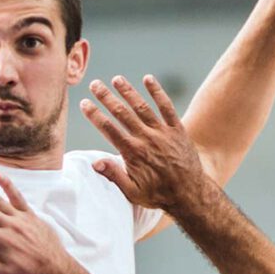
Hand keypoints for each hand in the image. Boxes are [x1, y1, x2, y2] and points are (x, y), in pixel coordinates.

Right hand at [81, 76, 208, 212]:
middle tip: (95, 84)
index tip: (84, 103)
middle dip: (106, 97)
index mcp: (132, 153)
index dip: (94, 114)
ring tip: (116, 79)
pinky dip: (157, 92)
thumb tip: (95, 163)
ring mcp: (162, 132)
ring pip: (142, 107)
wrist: (190, 194)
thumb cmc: (158, 195)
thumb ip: (114, 176)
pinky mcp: (177, 130)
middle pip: (122, 113)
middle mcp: (146, 139)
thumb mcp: (132, 192)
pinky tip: (148, 79)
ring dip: (128, 91)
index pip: (108, 129)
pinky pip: (166, 107)